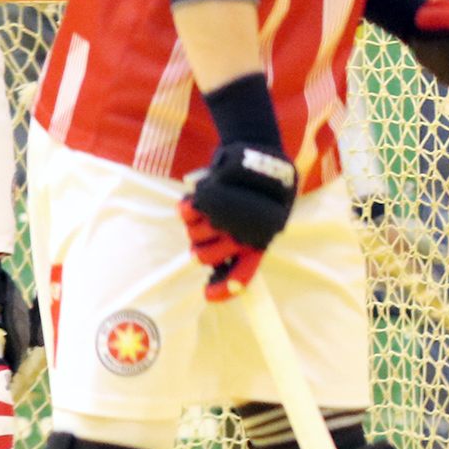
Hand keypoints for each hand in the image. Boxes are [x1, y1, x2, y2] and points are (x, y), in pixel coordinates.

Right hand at [180, 142, 297, 301]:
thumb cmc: (256, 192)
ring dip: (197, 225)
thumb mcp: (261, 220)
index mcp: (260, 241)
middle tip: (209, 231)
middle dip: (200, 248)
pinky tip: (200, 198)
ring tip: (212, 208)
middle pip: (204, 258)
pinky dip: (188, 207)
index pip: (244, 273)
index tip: (208, 296)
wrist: (258, 153)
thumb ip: (244, 247)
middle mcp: (246, 232)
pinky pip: (187, 214)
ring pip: (194, 237)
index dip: (225, 288)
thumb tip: (225, 275)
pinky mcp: (211, 195)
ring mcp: (228, 215)